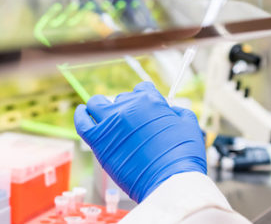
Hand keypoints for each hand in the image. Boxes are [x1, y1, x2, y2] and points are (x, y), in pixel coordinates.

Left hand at [74, 82, 206, 201]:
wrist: (171, 181)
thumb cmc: (183, 156)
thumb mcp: (189, 125)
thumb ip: (178, 112)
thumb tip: (169, 109)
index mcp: (150, 101)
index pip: (142, 88)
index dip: (145, 99)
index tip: (145, 109)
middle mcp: (128, 107)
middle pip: (121, 98)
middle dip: (126, 108)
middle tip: (132, 127)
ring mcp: (111, 123)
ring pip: (97, 104)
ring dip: (101, 108)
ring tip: (105, 119)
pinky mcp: (99, 141)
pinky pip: (82, 121)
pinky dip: (81, 115)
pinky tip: (83, 113)